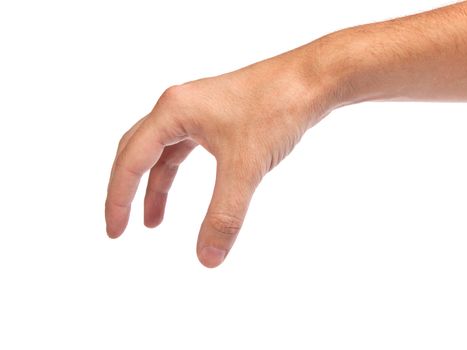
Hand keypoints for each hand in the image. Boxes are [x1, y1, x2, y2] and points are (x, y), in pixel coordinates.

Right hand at [105, 47, 327, 266]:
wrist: (311, 80)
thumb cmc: (276, 109)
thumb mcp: (245, 167)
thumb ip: (225, 214)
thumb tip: (208, 258)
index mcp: (173, 111)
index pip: (130, 160)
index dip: (118, 199)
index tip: (115, 232)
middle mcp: (179, 106)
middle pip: (137, 152)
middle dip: (127, 191)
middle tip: (122, 226)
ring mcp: (198, 109)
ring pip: (163, 151)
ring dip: (156, 185)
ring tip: (154, 221)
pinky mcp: (217, 116)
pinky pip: (186, 147)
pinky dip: (178, 172)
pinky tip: (183, 190)